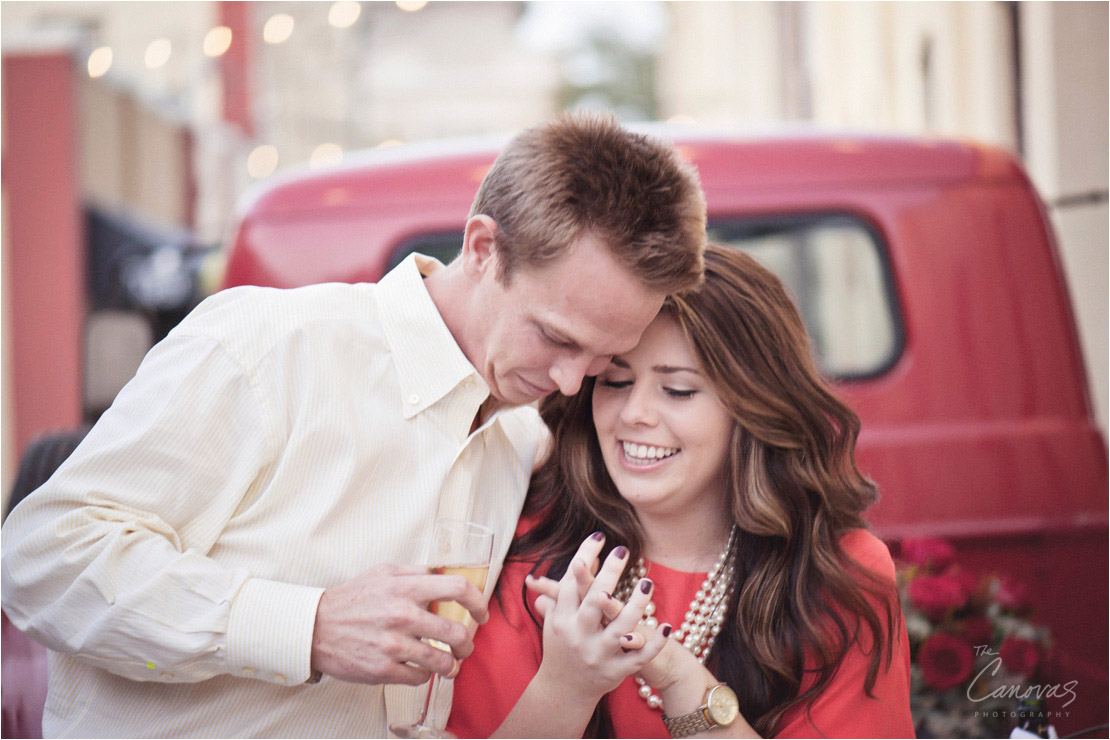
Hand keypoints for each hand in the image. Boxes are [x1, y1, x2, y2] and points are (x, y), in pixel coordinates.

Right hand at [310, 563, 487, 684]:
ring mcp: (393, 645)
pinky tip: (420, 669)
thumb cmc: (352, 598)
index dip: (477, 601)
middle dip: (467, 644)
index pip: (458, 588)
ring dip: (451, 665)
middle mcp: (402, 615)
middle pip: (456, 633)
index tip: (481, 613)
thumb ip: (416, 572)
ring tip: (449, 664)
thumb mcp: (384, 572)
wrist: (315, 627)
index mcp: (406, 587)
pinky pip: (419, 678)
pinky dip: (425, 675)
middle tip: (465, 646)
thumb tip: (445, 574)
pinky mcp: (383, 669)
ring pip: (441, 661)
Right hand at [528, 559, 701, 693]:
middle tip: (622, 549)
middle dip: (608, 575)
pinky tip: (667, 624)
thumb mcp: (559, 616)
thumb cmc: (562, 643)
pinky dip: (654, 642)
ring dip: (635, 605)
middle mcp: (578, 637)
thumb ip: (569, 588)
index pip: (571, 583)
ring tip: (647, 582)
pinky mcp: (616, 671)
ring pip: (620, 628)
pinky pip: (639, 656)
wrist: (562, 690)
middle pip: (594, 601)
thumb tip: (588, 556)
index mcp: (562, 620)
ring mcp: (598, 655)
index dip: (585, 558)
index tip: (600, 537)